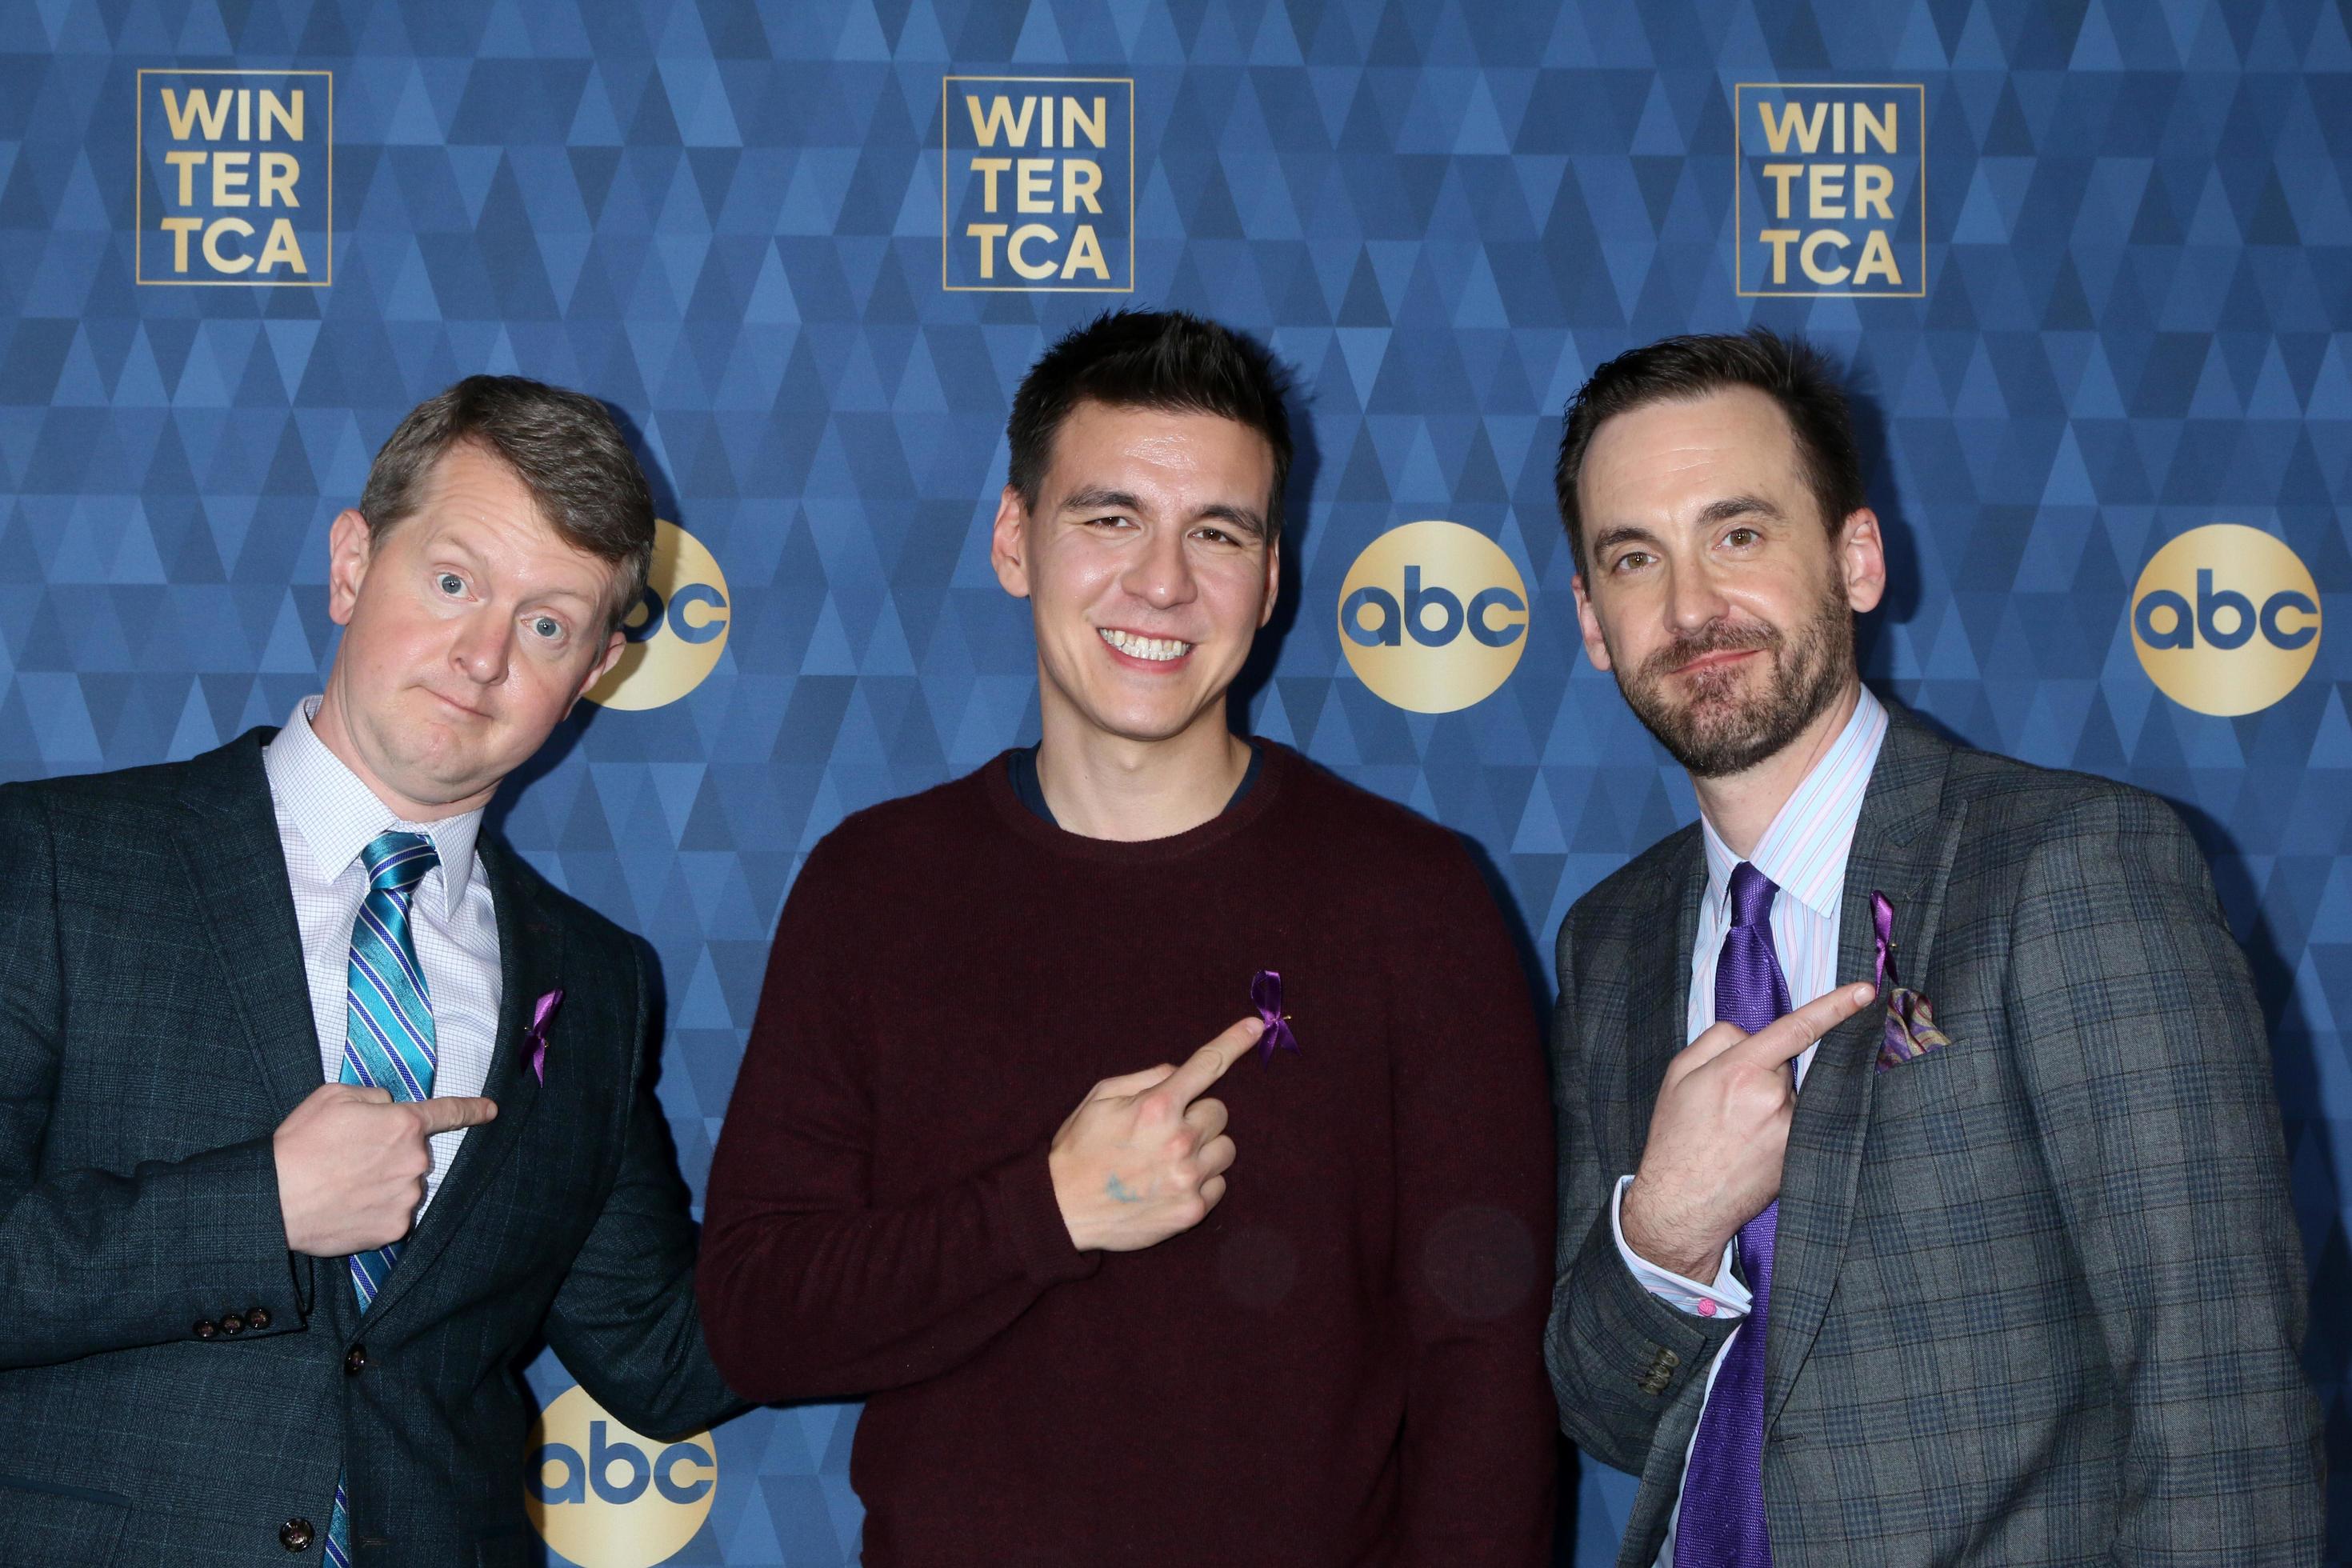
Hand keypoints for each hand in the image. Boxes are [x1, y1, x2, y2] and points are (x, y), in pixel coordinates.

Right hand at [272, 1083, 498, 1255]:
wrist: (275, 1198)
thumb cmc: (300, 1143)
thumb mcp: (333, 1097)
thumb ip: (373, 1097)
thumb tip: (388, 1107)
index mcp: (404, 1124)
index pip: (449, 1113)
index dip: (472, 1109)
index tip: (491, 1110)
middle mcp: (415, 1161)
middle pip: (415, 1154)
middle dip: (391, 1154)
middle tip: (351, 1160)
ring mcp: (407, 1198)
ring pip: (405, 1186)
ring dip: (384, 1184)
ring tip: (344, 1186)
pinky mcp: (394, 1229)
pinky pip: (393, 1214)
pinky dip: (375, 1211)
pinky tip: (348, 1208)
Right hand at [1049, 1017, 1261, 1252]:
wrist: (1062, 1211)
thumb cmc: (1079, 1149)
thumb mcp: (1099, 1099)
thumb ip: (1145, 1079)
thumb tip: (1180, 1071)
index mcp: (1156, 1107)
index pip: (1206, 1066)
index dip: (1233, 1042)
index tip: (1255, 1026)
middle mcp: (1178, 1140)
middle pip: (1219, 1112)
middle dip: (1197, 1117)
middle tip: (1164, 1132)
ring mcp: (1187, 1178)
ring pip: (1225, 1149)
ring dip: (1204, 1150)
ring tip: (1167, 1161)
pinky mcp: (1191, 1210)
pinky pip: (1219, 1185)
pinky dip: (1201, 1182)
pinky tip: (1169, 1185)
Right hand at [1620, 982, 1876, 1283]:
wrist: (1683, 1204)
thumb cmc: (1677, 1138)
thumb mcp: (1678, 1075)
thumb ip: (1716, 1040)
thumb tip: (1753, 1033)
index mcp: (1740, 1070)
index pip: (1796, 1028)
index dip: (1834, 1006)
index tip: (1865, 991)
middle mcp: (1772, 1097)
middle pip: (1785, 1062)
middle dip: (1763, 1071)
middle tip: (1729, 1103)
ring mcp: (1791, 1130)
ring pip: (1793, 1095)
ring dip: (1773, 1102)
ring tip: (1739, 1132)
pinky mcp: (1800, 1155)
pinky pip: (1799, 1123)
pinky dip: (1780, 1128)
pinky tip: (1753, 1148)